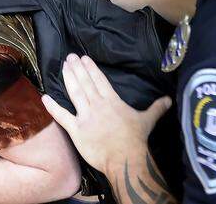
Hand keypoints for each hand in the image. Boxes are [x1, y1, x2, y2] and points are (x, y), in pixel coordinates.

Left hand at [43, 54, 171, 174]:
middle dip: (77, 68)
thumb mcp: (148, 119)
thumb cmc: (136, 139)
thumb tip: (170, 99)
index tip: (84, 58)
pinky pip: (62, 117)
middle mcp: (98, 105)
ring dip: (68, 78)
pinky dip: (53, 107)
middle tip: (70, 57)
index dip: (91, 68)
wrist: (125, 157)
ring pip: (74, 93)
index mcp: (112, 100)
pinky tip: (44, 97)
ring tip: (63, 67)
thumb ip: (157, 107)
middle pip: (85, 82)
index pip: (99, 80)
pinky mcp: (76, 130)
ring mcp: (86, 116)